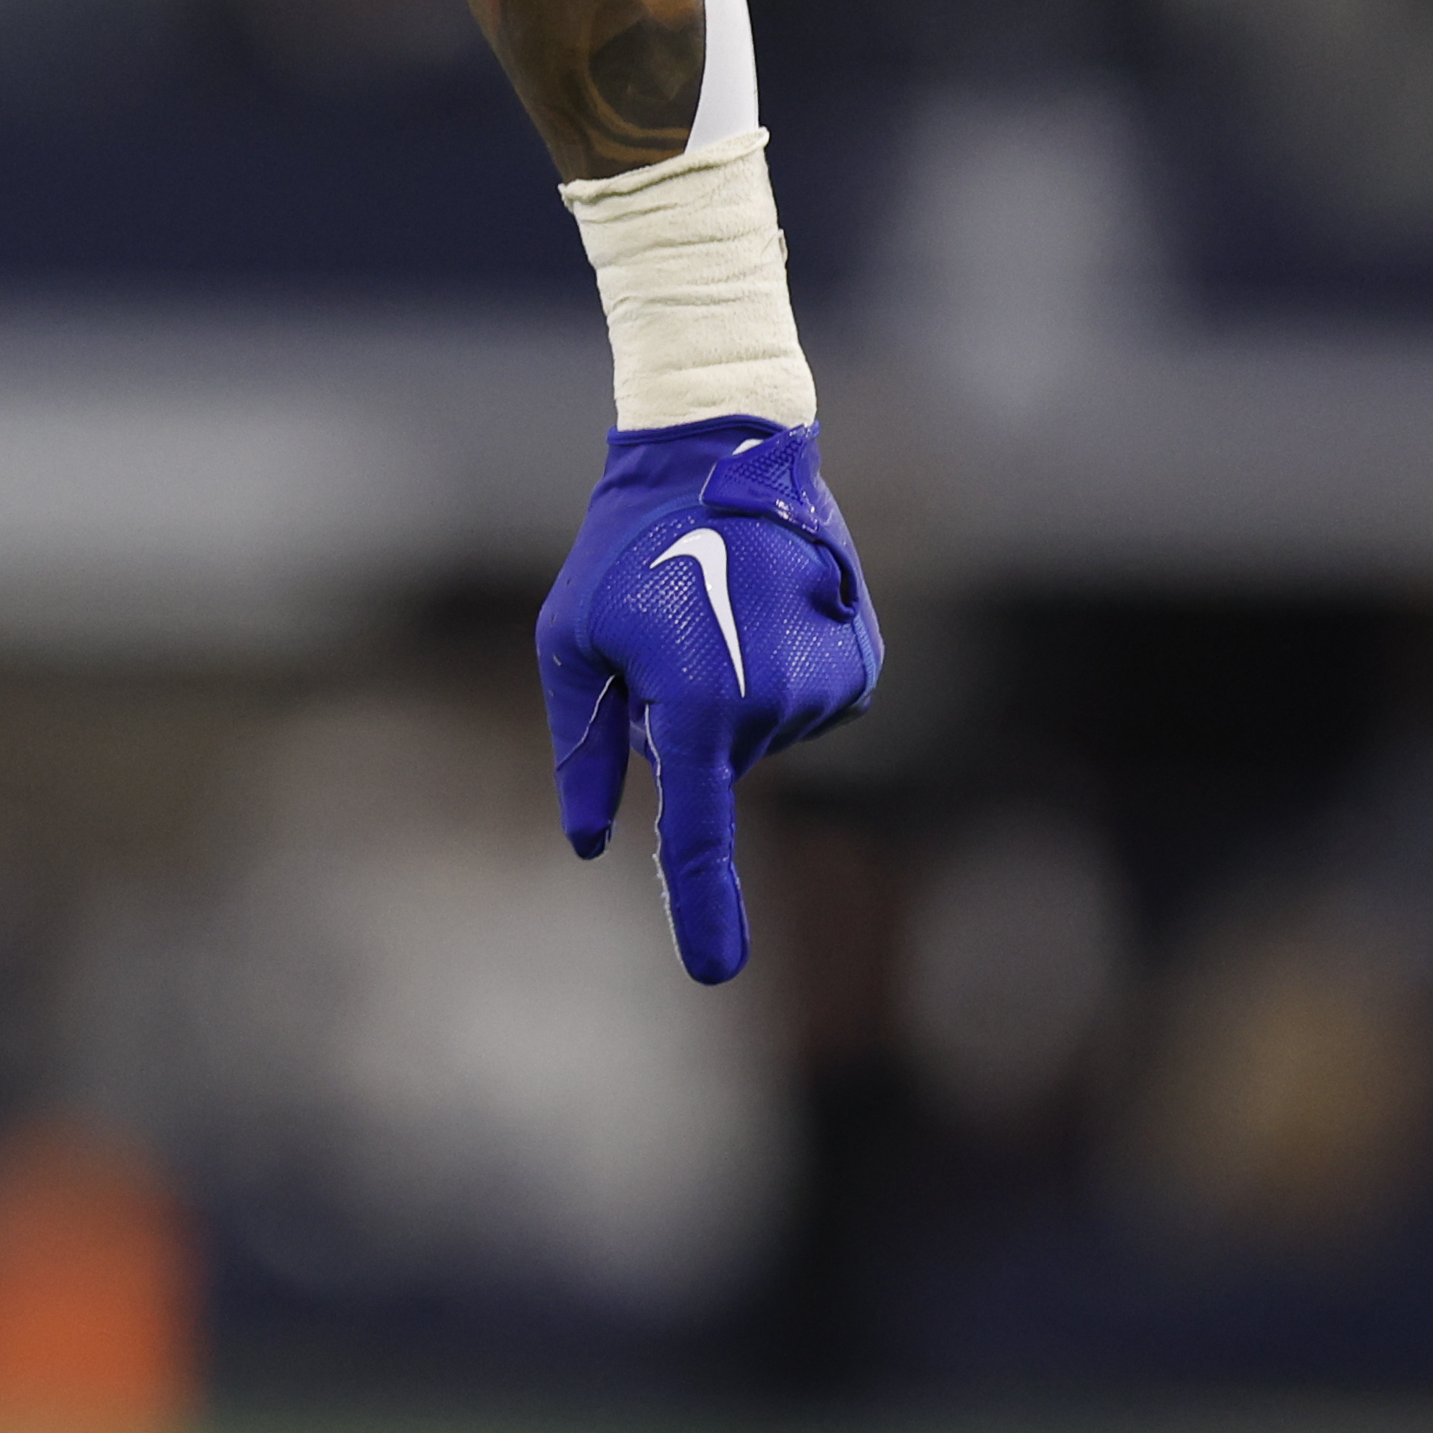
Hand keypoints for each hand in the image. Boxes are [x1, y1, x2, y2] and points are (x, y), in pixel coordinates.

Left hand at [536, 417, 881, 984]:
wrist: (721, 459)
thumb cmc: (624, 548)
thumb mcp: (571, 643)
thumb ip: (581, 749)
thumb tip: (589, 844)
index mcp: (698, 703)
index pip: (696, 830)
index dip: (702, 905)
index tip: (716, 974)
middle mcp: (775, 707)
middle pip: (711, 770)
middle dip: (676, 725)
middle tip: (663, 637)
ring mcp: (829, 689)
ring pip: (755, 740)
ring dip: (722, 698)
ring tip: (712, 613)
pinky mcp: (860, 670)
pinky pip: (796, 711)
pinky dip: (768, 682)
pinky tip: (757, 617)